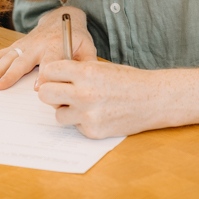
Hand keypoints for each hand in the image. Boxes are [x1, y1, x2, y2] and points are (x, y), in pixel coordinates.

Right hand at [0, 6, 96, 89]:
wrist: (62, 18)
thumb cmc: (76, 36)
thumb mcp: (88, 47)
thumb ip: (86, 63)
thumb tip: (83, 80)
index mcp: (56, 45)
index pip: (49, 61)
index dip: (44, 75)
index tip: (38, 89)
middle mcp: (38, 44)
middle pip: (23, 60)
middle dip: (11, 74)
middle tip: (0, 87)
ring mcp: (25, 44)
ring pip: (8, 57)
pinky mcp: (18, 45)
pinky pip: (1, 53)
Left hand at [37, 60, 167, 138]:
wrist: (153, 99)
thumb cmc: (128, 80)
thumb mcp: (100, 67)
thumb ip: (76, 71)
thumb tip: (52, 76)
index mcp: (85, 72)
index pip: (50, 71)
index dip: (52, 73)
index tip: (56, 76)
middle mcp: (83, 93)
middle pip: (45, 94)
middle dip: (51, 92)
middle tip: (61, 92)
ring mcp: (87, 114)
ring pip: (58, 114)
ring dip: (67, 110)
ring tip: (84, 104)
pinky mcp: (92, 131)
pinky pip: (76, 126)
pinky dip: (83, 121)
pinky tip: (99, 114)